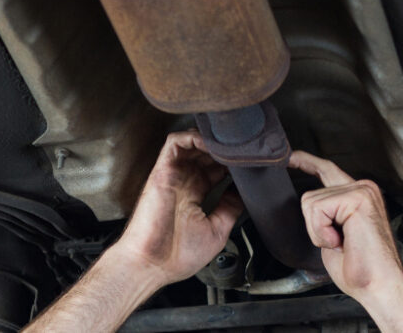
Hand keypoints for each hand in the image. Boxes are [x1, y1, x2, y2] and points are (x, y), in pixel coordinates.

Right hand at [113, 130, 243, 286]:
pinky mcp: (163, 171)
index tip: (250, 163)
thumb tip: (245, 194)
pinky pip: (175, 143)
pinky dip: (193, 137)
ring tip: (229, 146)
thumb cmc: (176, 256)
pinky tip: (210, 145)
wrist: (152, 265)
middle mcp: (185, 181)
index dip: (232, 163)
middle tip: (244, 151)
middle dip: (225, 148)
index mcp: (196, 194)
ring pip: (192, 143)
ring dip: (211, 140)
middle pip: (206, 152)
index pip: (216, 168)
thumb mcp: (216, 230)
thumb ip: (230, 208)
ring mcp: (175, 174)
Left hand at [289, 151, 402, 301]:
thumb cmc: (360, 270)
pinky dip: (322, 231)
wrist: (377, 285)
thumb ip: (327, 213)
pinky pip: (318, 209)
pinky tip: (341, 241)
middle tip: (338, 244)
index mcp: (358, 196)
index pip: (327, 170)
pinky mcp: (358, 197)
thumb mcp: (334, 234)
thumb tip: (310, 205)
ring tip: (342, 243)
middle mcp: (362, 188)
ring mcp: (362, 190)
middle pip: (310, 195)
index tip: (291, 157)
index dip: (306, 162)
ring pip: (311, 203)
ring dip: (319, 231)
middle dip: (314, 226)